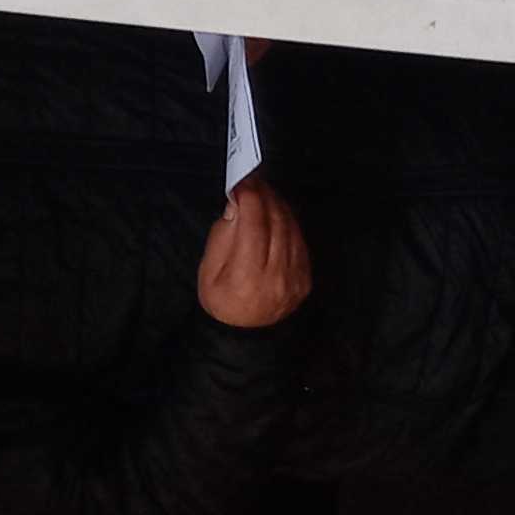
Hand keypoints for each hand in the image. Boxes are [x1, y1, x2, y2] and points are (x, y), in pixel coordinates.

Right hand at [196, 176, 309, 327]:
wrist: (244, 334)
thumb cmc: (221, 300)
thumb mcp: (209, 269)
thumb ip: (224, 234)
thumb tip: (238, 203)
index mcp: (247, 276)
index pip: (254, 224)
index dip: (249, 197)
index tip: (241, 183)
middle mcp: (276, 277)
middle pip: (276, 222)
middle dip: (264, 195)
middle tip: (253, 181)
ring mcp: (295, 279)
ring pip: (291, 229)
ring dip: (278, 205)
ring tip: (264, 193)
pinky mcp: (305, 279)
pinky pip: (299, 241)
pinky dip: (288, 223)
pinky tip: (277, 214)